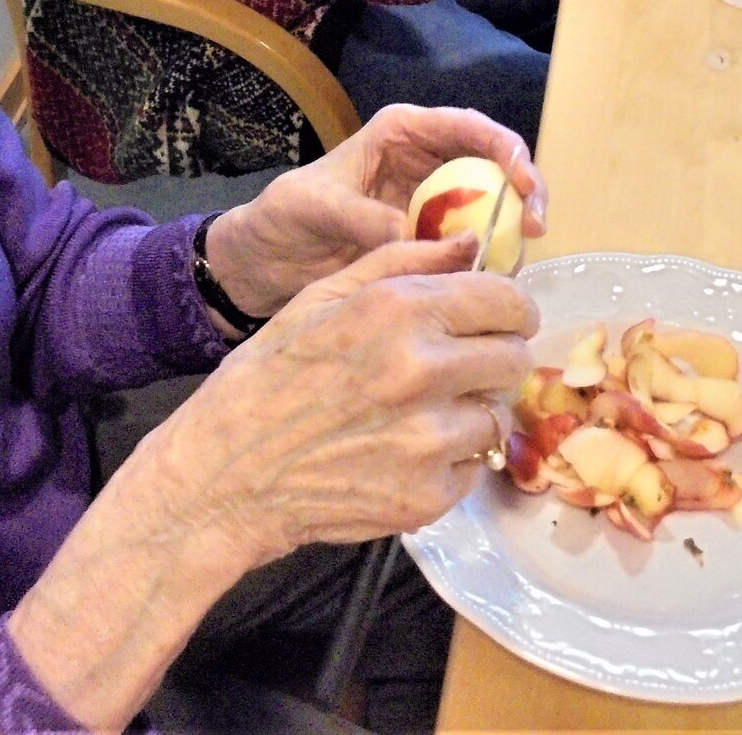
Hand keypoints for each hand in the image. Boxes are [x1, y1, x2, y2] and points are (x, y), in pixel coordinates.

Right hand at [139, 236, 539, 566]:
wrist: (226, 475)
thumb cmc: (267, 376)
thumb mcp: (320, 298)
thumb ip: (402, 261)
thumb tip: (471, 243)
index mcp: (399, 310)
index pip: (508, 301)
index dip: (509, 309)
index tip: (496, 319)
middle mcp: (423, 371)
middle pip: (514, 359)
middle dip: (493, 358)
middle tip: (457, 368)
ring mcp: (429, 440)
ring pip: (495, 416)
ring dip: (469, 413)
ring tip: (418, 414)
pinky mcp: (428, 497)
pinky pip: (471, 468)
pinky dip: (448, 462)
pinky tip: (402, 454)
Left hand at [206, 104, 544, 320]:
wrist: (263, 261)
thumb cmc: (283, 216)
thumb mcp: (315, 206)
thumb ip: (364, 217)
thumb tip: (418, 238)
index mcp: (402, 133)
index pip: (468, 128)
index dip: (505, 150)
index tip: (523, 184)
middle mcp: (427, 161)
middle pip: (495, 165)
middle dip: (524, 191)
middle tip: (535, 230)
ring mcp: (434, 203)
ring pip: (492, 207)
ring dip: (511, 231)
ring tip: (515, 263)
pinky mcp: (432, 241)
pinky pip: (472, 245)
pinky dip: (488, 261)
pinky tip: (492, 282)